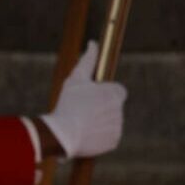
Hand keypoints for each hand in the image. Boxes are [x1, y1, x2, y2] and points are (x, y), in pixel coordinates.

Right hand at [41, 40, 127, 158]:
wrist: (63, 134)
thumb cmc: (69, 103)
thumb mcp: (76, 78)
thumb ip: (88, 60)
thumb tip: (93, 43)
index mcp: (115, 95)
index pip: (118, 90)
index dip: (105, 92)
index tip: (93, 96)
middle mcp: (120, 111)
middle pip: (113, 106)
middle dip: (102, 107)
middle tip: (83, 110)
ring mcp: (118, 127)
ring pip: (111, 121)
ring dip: (100, 121)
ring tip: (82, 121)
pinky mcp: (114, 141)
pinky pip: (109, 136)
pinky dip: (100, 135)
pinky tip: (86, 132)